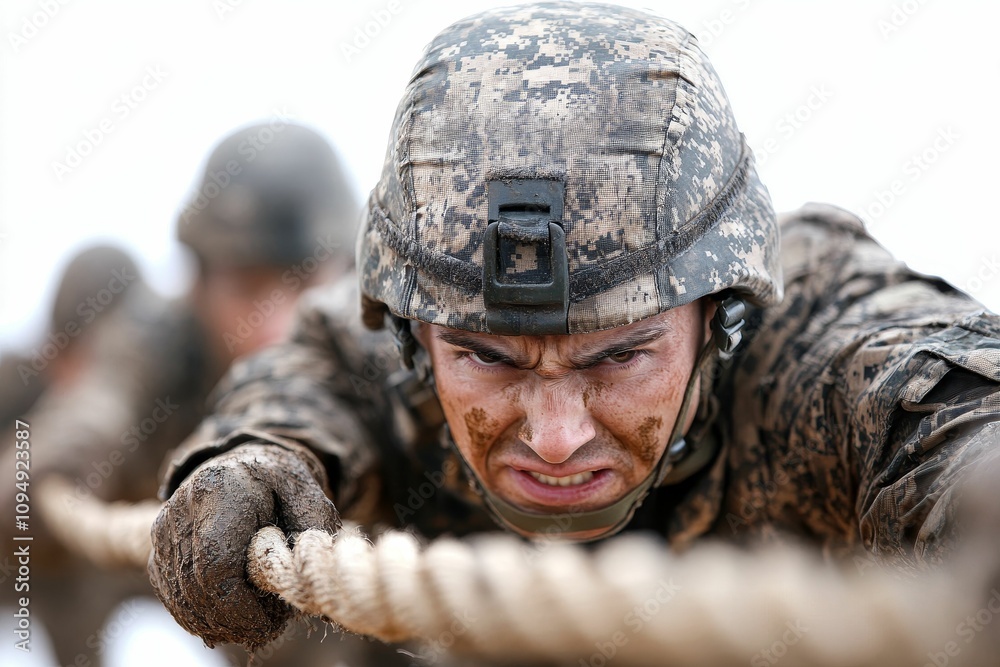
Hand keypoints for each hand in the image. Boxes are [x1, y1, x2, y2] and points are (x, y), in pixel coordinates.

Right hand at [148, 442, 339, 648]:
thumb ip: (313, 528)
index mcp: (223, 490)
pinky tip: (228, 622)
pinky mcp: (158, 545)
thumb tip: (310, 572)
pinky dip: (198, 616)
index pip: (217, 563)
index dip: (239, 604)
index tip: (270, 622)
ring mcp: (165, 528)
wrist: (241, 461)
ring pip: (181, 595)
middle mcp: (184, 508)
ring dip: (217, 623)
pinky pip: (171, 593)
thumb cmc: (280, 482)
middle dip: (233, 619)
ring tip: (253, 627)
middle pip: (197, 585)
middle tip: (268, 630)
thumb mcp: (307, 493)